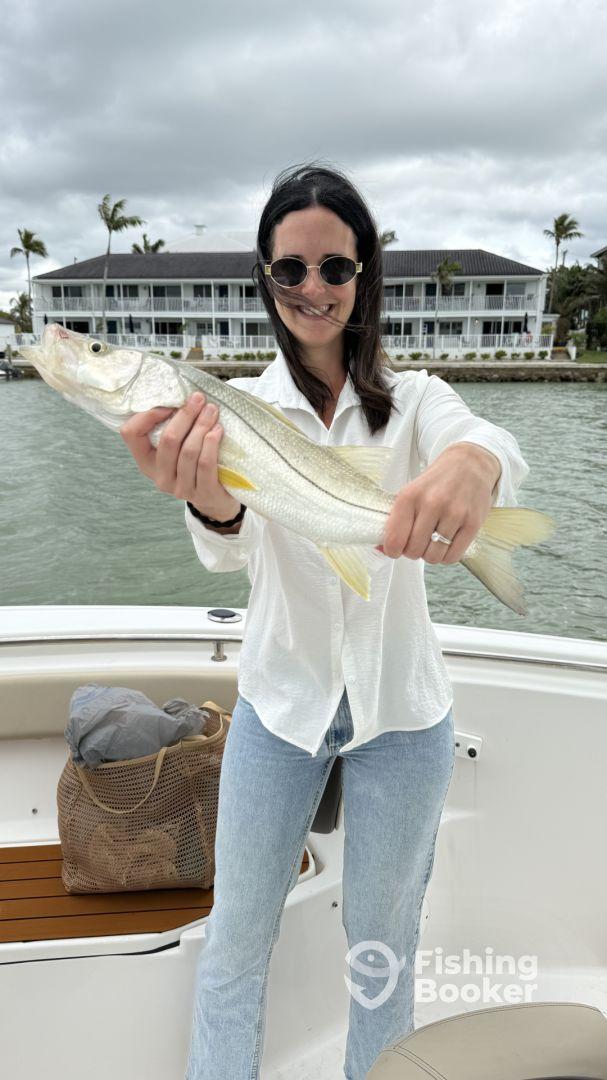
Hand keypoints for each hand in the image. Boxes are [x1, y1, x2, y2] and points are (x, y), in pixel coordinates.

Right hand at [119, 392, 240, 521]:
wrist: (216, 498)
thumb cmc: (195, 464)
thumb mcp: (176, 448)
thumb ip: (171, 426)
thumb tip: (179, 395)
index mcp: (146, 462)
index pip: (131, 434)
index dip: (147, 415)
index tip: (169, 404)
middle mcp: (160, 477)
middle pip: (168, 440)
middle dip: (185, 415)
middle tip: (198, 399)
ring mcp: (181, 488)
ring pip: (188, 451)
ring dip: (201, 426)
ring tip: (212, 410)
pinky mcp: (203, 493)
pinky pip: (205, 464)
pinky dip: (211, 444)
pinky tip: (217, 430)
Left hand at [377, 443, 500, 564]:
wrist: (468, 464)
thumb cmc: (435, 483)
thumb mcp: (410, 493)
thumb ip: (395, 520)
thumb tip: (380, 549)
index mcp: (410, 496)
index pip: (395, 539)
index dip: (392, 550)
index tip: (395, 549)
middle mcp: (432, 503)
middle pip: (414, 551)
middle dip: (412, 551)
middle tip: (417, 541)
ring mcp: (454, 514)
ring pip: (433, 557)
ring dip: (430, 554)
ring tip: (432, 541)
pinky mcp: (472, 523)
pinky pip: (453, 556)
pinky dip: (446, 556)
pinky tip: (446, 543)